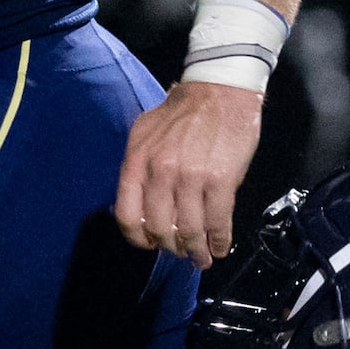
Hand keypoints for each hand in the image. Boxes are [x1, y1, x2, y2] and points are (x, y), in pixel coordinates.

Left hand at [115, 80, 263, 266]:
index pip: (128, 217)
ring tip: (202, 258)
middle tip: (182, 252)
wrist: (220, 90)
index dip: (139, 239)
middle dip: (172, 248)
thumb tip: (139, 205)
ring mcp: (191, 179)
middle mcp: (160, 174)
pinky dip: (219, 241)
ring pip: (189, 231)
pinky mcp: (221, 181)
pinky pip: (217, 223)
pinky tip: (220, 246)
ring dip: (197, 252)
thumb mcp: (145, 133)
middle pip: (160, 230)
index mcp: (138, 162)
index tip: (150, 244)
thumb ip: (138, 168)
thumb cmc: (182, 112)